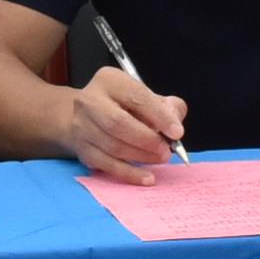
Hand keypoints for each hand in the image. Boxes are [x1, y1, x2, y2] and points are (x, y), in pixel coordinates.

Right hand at [62, 71, 192, 178]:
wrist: (88, 117)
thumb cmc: (124, 106)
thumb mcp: (147, 97)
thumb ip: (167, 107)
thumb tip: (174, 124)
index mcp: (110, 81)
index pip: (136, 96)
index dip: (158, 116)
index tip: (177, 132)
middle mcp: (90, 101)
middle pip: (117, 123)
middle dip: (146, 139)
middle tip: (166, 150)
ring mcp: (82, 126)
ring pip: (112, 146)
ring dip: (141, 156)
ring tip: (160, 158)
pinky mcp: (82, 149)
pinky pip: (107, 165)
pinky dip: (129, 173)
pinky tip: (147, 177)